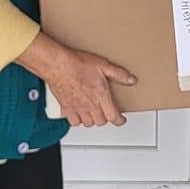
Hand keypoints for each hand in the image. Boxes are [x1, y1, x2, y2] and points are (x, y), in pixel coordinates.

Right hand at [16, 32, 135, 127]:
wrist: (58, 65)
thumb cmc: (78, 64)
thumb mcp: (103, 65)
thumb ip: (119, 74)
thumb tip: (131, 80)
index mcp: (101, 96)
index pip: (113, 117)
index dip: (120, 121)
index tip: (121, 119)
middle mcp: (89, 105)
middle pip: (101, 121)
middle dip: (106, 117)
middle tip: (106, 111)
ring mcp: (77, 108)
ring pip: (88, 123)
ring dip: (93, 119)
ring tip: (94, 112)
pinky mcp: (66, 108)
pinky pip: (74, 122)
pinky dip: (78, 120)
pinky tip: (80, 113)